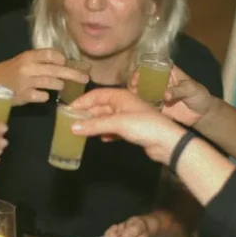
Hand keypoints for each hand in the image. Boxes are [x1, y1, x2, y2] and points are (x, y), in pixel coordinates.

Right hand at [0, 49, 88, 104]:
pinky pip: (42, 96)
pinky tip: (45, 96)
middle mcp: (28, 67)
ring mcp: (26, 82)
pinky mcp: (24, 96)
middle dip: (73, 74)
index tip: (67, 63)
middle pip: (56, 69)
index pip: (51, 54)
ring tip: (62, 86)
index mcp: (28, 56)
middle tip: (85, 78)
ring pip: (51, 83)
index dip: (62, 59)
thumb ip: (40, 61)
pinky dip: (45, 97)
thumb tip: (63, 64)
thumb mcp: (23, 61)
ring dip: (60, 85)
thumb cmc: (10, 72)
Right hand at [70, 89, 186, 164]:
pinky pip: (113, 130)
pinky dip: (106, 133)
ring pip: (106, 119)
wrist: (167, 142)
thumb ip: (94, 125)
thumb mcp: (117, 123)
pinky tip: (101, 139)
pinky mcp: (132, 130)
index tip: (68, 110)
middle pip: (100, 107)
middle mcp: (123, 104)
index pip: (96, 95)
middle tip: (71, 123)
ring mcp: (128, 117)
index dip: (82, 101)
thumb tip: (72, 127)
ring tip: (81, 132)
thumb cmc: (144, 125)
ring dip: (94, 124)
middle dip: (86, 114)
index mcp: (121, 96)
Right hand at [128, 65, 213, 126]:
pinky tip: (137, 105)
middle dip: (135, 80)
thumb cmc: (199, 95)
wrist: (203, 114)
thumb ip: (178, 90)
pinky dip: (140, 104)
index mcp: (168, 72)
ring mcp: (157, 94)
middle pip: (143, 78)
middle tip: (133, 85)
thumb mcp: (191, 89)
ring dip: (135, 92)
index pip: (152, 66)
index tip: (137, 74)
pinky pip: (145, 104)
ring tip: (133, 95)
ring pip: (141, 91)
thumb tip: (165, 95)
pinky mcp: (156, 106)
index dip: (142, 68)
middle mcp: (159, 82)